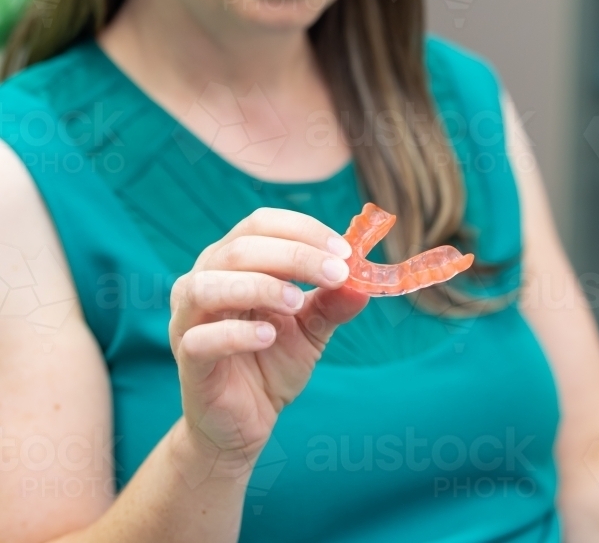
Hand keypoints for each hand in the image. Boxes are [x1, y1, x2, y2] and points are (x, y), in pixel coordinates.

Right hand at [168, 207, 366, 483]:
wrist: (245, 422)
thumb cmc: (272, 361)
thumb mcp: (311, 329)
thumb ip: (331, 304)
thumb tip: (363, 283)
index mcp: (232, 260)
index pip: (261, 224)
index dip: (304, 231)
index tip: (344, 251)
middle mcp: (204, 277)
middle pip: (241, 248)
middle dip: (295, 256)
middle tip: (338, 274)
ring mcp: (189, 317)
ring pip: (210, 284)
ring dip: (260, 286)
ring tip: (296, 302)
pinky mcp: (186, 357)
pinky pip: (201, 338)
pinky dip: (236, 332)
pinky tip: (267, 337)